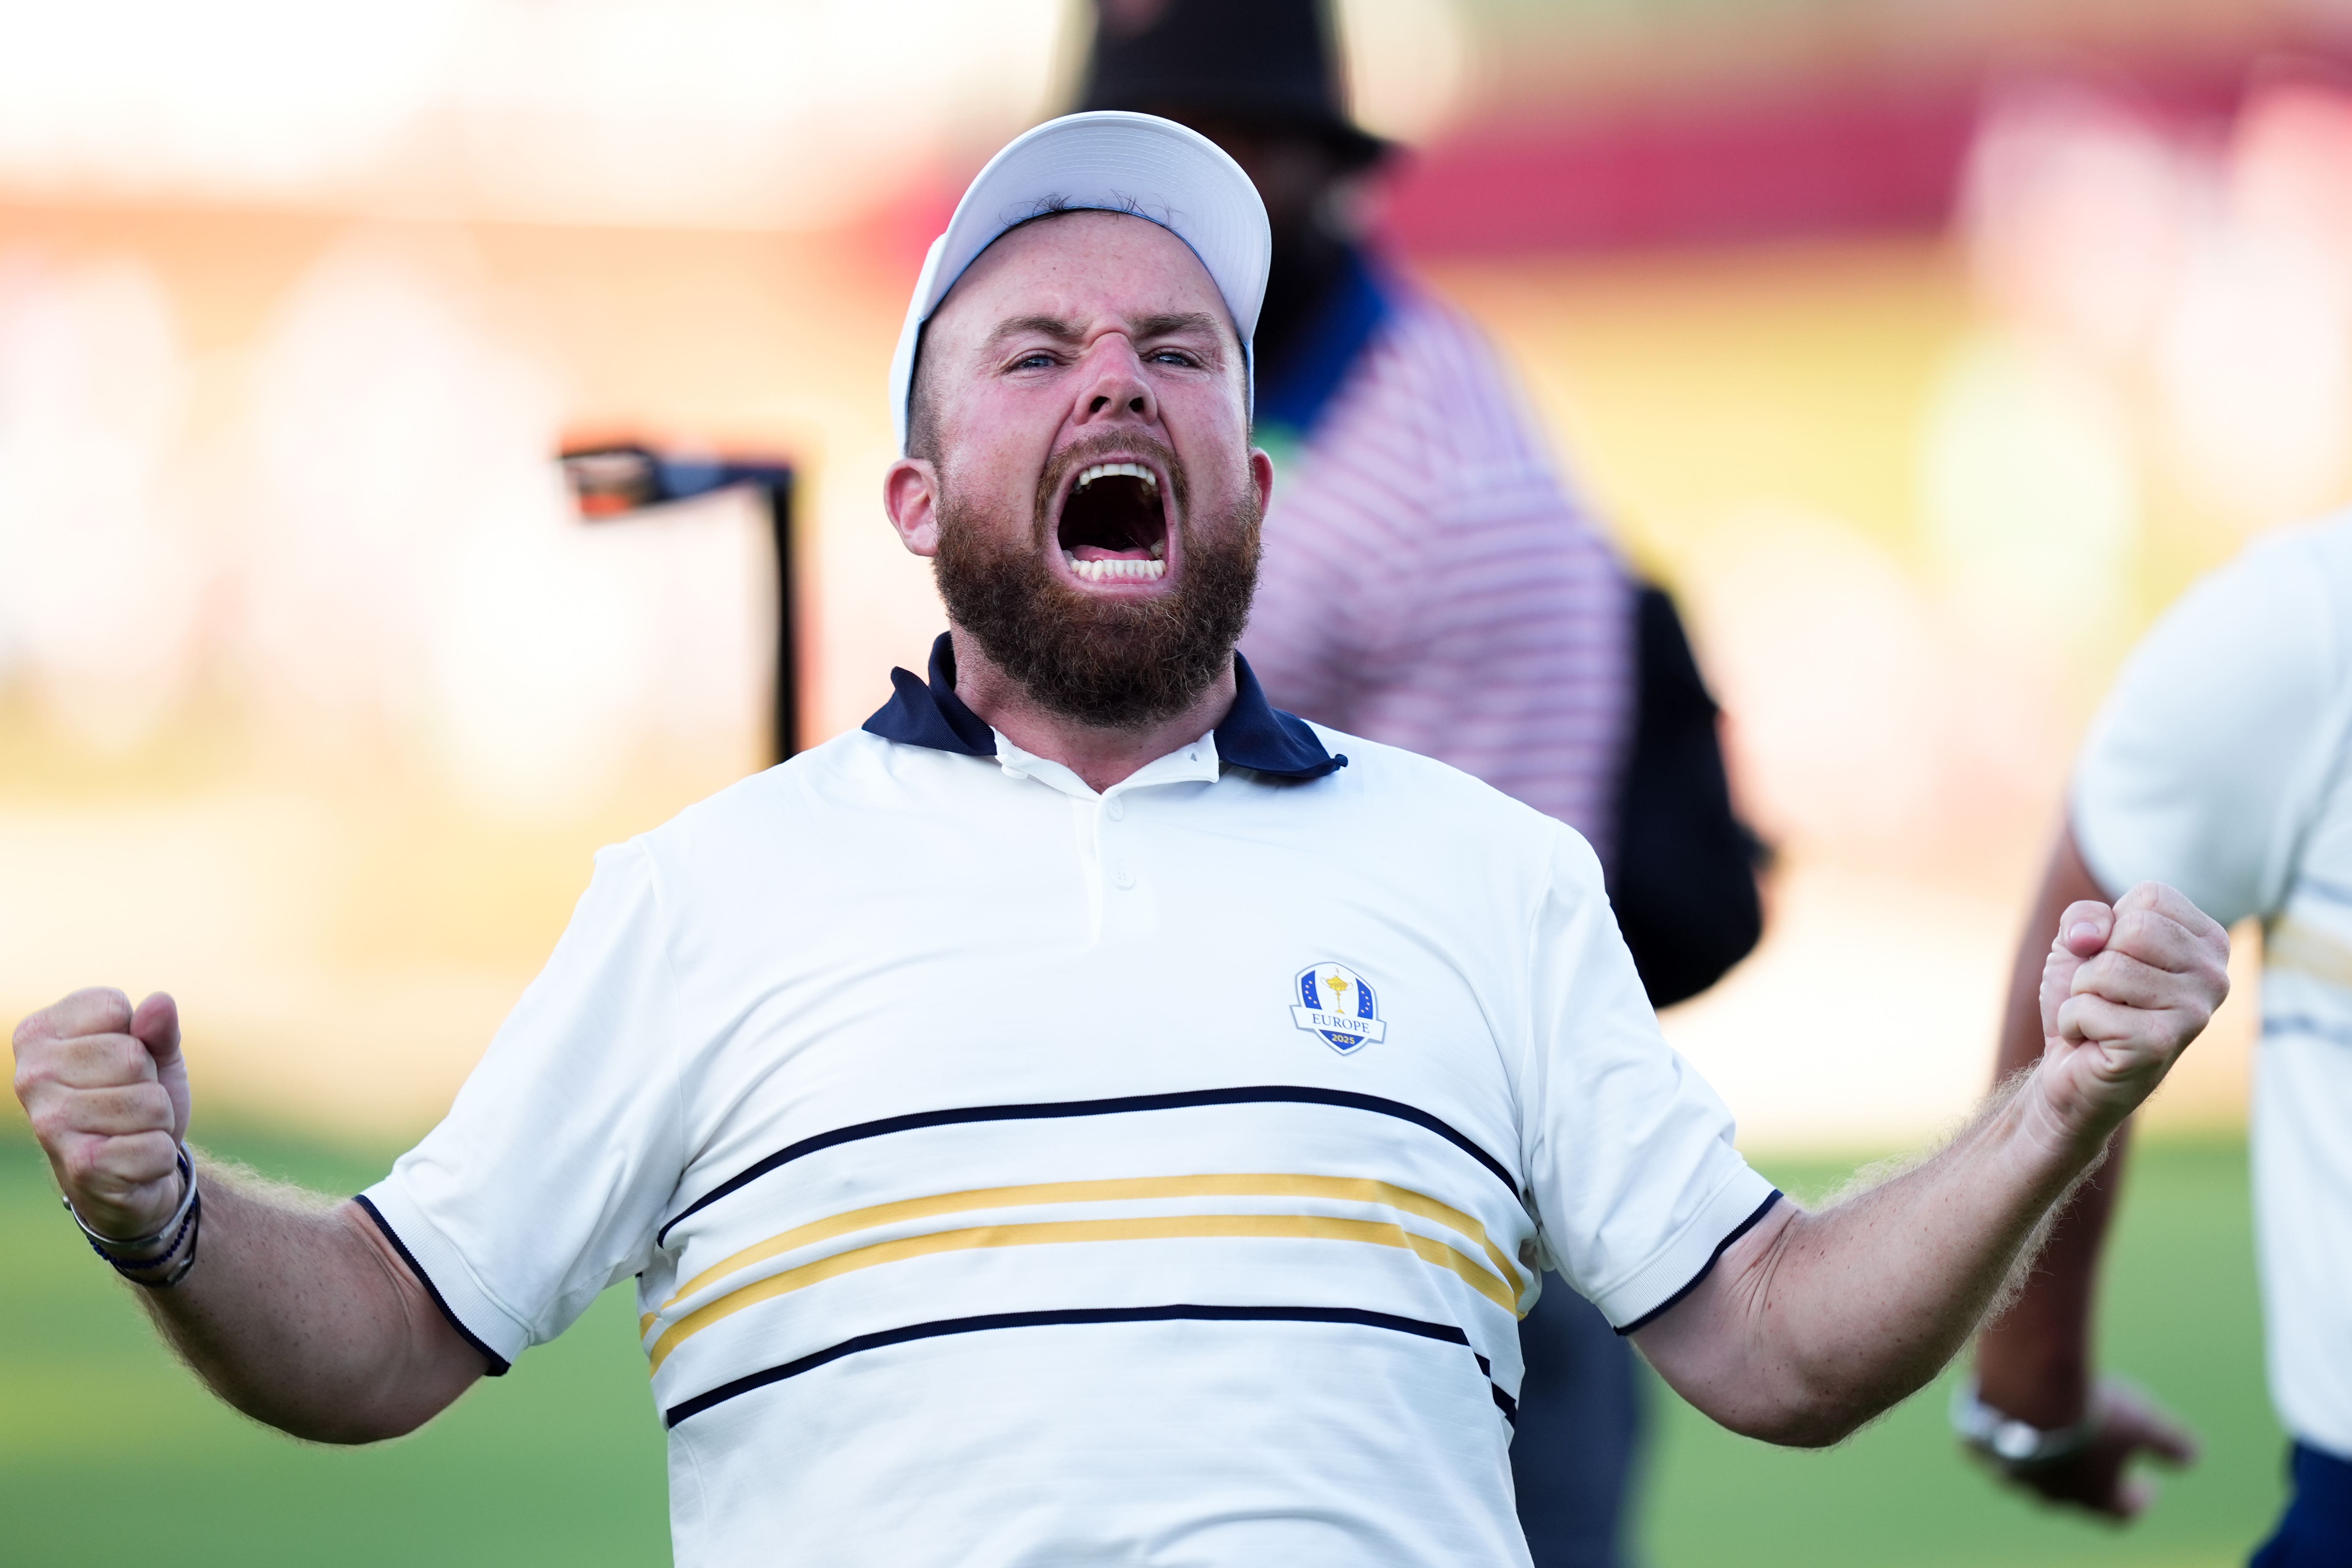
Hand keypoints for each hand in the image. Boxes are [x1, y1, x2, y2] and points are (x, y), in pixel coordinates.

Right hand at [12, 988, 190, 1239]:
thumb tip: (160, 1002)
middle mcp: (32, 1077)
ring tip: (131, 1129)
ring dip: (157, 1120)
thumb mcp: (154, 1054)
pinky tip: (132, 1161)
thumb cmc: (135, 1099)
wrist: (129, 1174)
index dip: (138, 1036)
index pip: (114, 1008)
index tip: (121, 1063)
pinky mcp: (79, 1165)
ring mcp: (51, 1122)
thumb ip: (158, 1027)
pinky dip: (159, 1155)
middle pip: (132, 1056)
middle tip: (130, 1102)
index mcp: (39, 1034)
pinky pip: (155, 1147)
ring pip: (150, 1102)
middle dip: (150, 1081)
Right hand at [1990, 1378, 2198, 1518]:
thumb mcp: (2147, 1425)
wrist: (2025, 1390)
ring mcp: (2015, 1476)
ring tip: (2052, 1432)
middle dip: (2088, 1479)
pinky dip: (2003, 1439)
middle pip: (2074, 1498)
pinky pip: (1992, 1451)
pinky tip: (2010, 1418)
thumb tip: (2191, 1458)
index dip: (2137, 1501)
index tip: (2148, 1486)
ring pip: (2031, 1476)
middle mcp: (2053, 1497)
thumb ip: (2173, 1446)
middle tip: (2098, 1456)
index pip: (2122, 1512)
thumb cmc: (2093, 1414)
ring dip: (2045, 1460)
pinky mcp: (1982, 1451)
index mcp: (2095, 1499)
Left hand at [2030, 884, 2227, 1146]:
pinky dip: (2072, 1022)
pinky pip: (2090, 1009)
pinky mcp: (2159, 1044)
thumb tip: (2090, 936)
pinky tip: (2092, 1040)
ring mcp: (2193, 1013)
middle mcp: (2214, 976)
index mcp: (2207, 942)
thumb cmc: (2089, 997)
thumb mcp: (2080, 941)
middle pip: (2134, 929)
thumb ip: (2084, 916)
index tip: (2115, 957)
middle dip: (2095, 959)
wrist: (2073, 1066)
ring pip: (2108, 969)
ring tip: (2100, 1015)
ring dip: (2082, 993)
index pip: (2151, 897)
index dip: (2112, 925)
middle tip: (2103, 992)